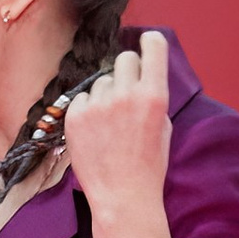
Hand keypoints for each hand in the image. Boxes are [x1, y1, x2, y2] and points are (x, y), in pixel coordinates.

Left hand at [62, 30, 170, 216]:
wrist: (122, 195)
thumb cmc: (148, 163)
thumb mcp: (163, 123)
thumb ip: (152, 94)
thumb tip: (141, 75)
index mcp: (154, 94)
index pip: (153, 46)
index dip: (150, 42)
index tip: (147, 42)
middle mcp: (126, 94)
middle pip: (124, 58)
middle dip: (127, 70)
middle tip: (127, 89)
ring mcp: (98, 106)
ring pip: (101, 81)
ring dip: (106, 93)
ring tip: (110, 122)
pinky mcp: (75, 117)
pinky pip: (82, 98)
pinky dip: (87, 108)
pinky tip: (95, 130)